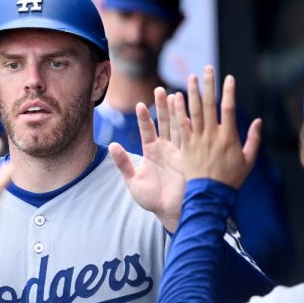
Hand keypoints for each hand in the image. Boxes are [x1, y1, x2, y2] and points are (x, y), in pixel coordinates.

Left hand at [109, 87, 185, 231]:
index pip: (147, 130)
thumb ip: (122, 163)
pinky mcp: (190, 158)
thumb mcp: (133, 181)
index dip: (144, 118)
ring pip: (179, 127)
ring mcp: (180, 152)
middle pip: (165, 123)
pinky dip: (191, 126)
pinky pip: (191, 139)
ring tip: (177, 94)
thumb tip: (112, 145)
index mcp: (152, 152)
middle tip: (161, 89)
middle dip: (163, 106)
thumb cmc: (152, 199)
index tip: (140, 105)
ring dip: (178, 111)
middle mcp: (166, 149)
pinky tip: (191, 113)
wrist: (171, 212)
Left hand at [174, 65, 260, 188]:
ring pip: (194, 112)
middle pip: (210, 105)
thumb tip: (259, 120)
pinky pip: (181, 125)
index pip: (229, 109)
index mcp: (229, 138)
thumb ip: (254, 139)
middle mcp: (212, 136)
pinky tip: (176, 97)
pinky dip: (178, 111)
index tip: (229, 78)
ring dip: (193, 92)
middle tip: (207, 68)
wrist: (210, 195)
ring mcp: (197, 140)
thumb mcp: (249, 160)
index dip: (229, 92)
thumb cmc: (232, 179)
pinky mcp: (186, 146)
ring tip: (192, 77)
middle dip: (209, 85)